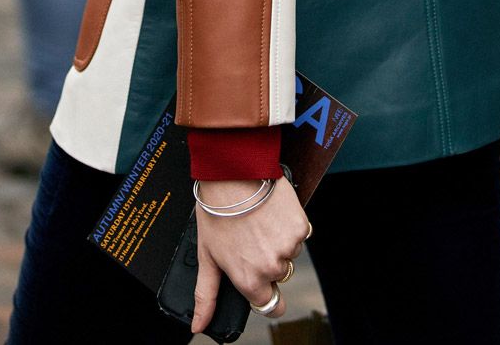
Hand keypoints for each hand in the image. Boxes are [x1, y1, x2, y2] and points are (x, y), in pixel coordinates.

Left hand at [192, 176, 308, 334]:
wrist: (233, 172)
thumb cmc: (216, 211)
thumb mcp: (207, 255)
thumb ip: (206, 295)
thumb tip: (198, 326)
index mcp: (249, 280)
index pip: (270, 306)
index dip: (265, 293)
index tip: (260, 279)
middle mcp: (271, 268)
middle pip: (278, 274)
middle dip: (267, 259)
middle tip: (250, 237)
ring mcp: (288, 247)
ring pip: (289, 252)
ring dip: (278, 240)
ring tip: (259, 220)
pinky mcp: (300, 227)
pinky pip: (299, 233)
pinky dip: (289, 223)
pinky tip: (272, 211)